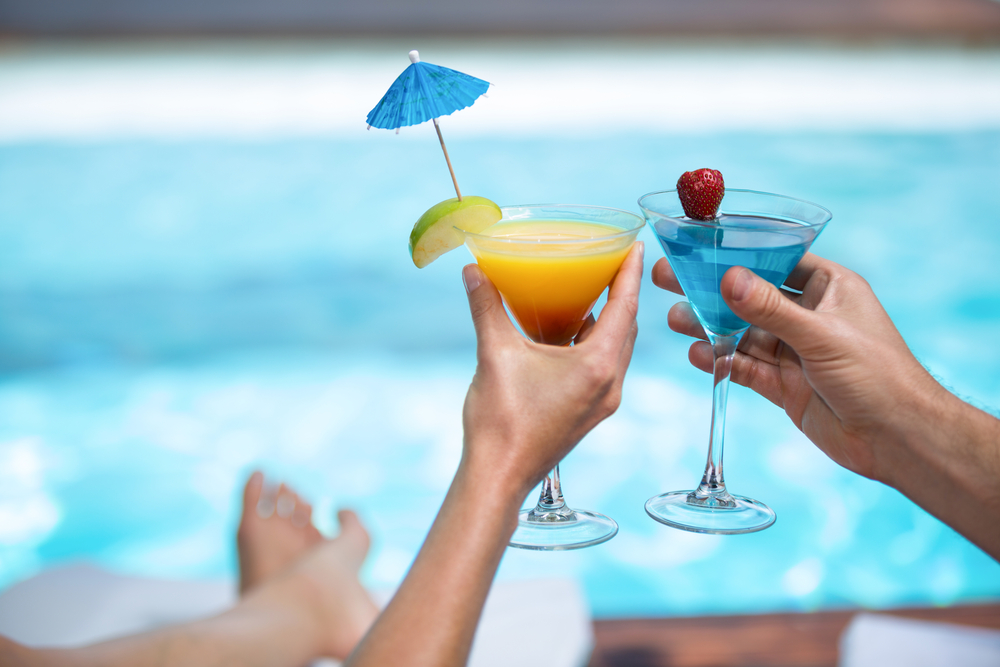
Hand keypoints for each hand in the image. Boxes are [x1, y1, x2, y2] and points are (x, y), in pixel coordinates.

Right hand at [461, 242, 642, 497]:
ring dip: (609, 319)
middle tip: (612, 262)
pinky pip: (603, 366)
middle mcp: (610, 384)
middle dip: (622, 293)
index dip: (629, 273)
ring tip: (593, 291)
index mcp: (598, 366)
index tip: (635, 245)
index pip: (625, 308)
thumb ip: (487, 308)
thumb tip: (473, 271)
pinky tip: (571, 331)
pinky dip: (595, 343)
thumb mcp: (495, 354)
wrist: (498, 476)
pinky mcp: (588, 412)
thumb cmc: (501, 420)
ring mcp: (602, 401)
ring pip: (617, 349)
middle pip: (627, 327)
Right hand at [652, 253, 939, 482]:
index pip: (777, 261)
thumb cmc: (878, 376)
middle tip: (669, 279)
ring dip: (709, 326)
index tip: (699, 247)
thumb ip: (771, 309)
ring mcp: (795, 352)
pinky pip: (746, 366)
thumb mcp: (821, 335)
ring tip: (674, 319)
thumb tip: (728, 279)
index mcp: (830, 288)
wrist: (897, 440)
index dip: (739, 254)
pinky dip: (721, 360)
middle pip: (751, 297)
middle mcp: (810, 316)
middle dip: (711, 290)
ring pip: (743, 333)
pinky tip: (697, 353)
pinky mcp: (784, 385)